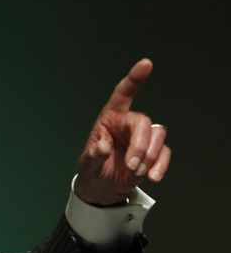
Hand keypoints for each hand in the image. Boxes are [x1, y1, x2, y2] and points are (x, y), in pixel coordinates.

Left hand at [74, 59, 170, 204]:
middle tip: (131, 165)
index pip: (123, 94)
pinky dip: (160, 165)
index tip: (146, 64)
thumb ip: (93, 155)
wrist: (104, 188)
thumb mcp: (87, 164)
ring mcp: (143, 136)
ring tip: (134, 172)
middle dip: (140, 145)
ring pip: (157, 136)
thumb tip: (103, 146)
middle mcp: (128, 123)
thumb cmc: (93, 170)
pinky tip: (152, 177)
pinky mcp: (154, 151)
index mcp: (110, 118)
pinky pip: (165, 153)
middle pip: (143, 122)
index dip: (134, 78)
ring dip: (149, 156)